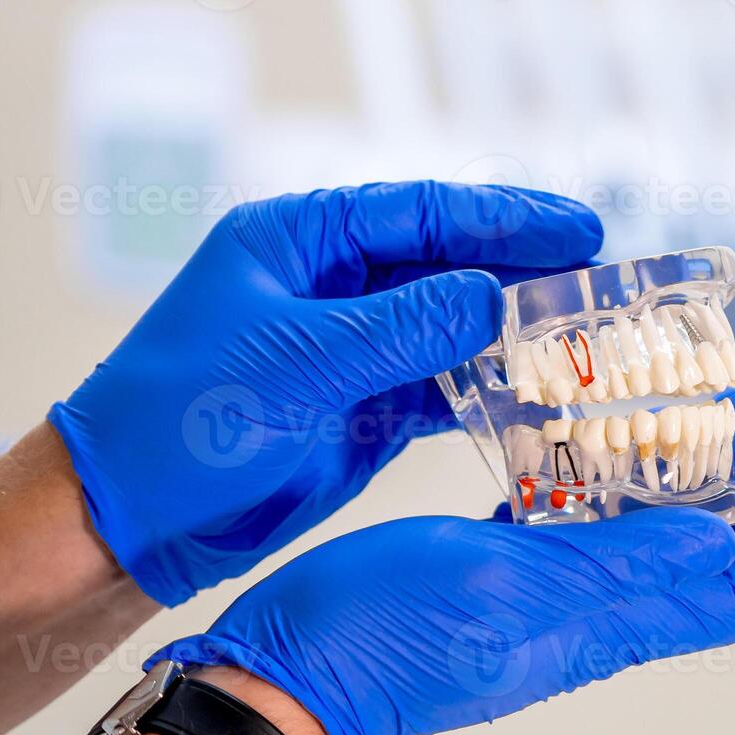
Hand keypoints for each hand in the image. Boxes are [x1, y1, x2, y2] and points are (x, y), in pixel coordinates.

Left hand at [48, 181, 602, 605]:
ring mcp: (351, 351)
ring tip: (588, 339)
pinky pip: (442, 390)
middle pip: (448, 266)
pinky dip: (490, 393)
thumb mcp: (296, 360)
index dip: (504, 219)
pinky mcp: (363, 412)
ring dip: (515, 335)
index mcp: (299, 242)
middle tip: (602, 281)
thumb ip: (402, 326)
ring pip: (453, 329)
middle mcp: (331, 288)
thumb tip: (492, 296)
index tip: (578, 230)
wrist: (132, 520)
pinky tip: (538, 396)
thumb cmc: (177, 421)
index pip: (421, 214)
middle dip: (523, 272)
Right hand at [150, 383, 734, 734]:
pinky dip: (589, 473)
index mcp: (595, 631)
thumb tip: (720, 542)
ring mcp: (537, 602)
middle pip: (694, 554)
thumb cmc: (381, 633)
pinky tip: (580, 425)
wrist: (286, 675)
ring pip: (635, 532)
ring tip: (687, 395)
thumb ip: (613, 565)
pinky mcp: (492, 577)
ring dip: (672, 468)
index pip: (726, 595)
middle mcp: (581, 622)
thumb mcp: (505, 583)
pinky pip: (565, 523)